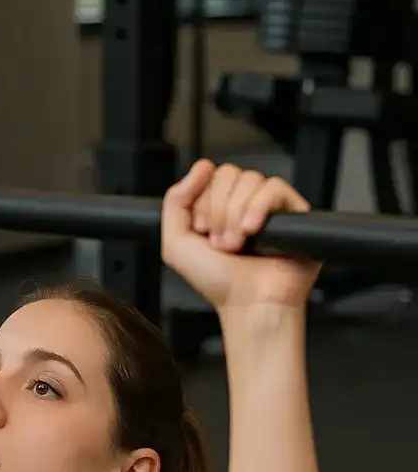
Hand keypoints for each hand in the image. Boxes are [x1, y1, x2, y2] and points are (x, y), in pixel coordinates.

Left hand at [161, 160, 321, 310]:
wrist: (248, 304)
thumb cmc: (216, 281)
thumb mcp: (177, 241)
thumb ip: (175, 201)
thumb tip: (201, 167)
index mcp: (219, 207)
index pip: (210, 176)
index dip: (202, 199)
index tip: (201, 228)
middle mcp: (245, 204)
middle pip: (229, 174)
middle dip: (218, 209)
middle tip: (220, 242)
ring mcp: (270, 208)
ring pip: (251, 179)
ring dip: (235, 213)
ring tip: (236, 244)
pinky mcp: (296, 214)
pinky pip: (275, 188)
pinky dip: (258, 207)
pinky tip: (253, 230)